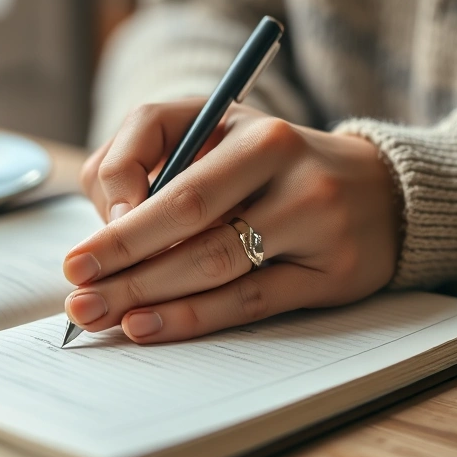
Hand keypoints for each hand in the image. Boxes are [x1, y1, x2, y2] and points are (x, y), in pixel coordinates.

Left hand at [64, 100, 401, 342]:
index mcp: (254, 130)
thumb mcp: (218, 136)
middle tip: (76, 288)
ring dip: (146, 292)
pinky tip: (147, 326)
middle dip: (121, 256)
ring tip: (98, 313)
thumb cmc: (274, 166)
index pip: (171, 162)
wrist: (380, 192)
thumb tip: (111, 225)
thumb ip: (153, 159)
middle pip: (188, 213)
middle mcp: (288, 168)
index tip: (83, 247)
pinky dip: (191, 317)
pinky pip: (248, 301)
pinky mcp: (329, 274)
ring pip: (215, 262)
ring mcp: (313, 221)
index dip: (119, 206)